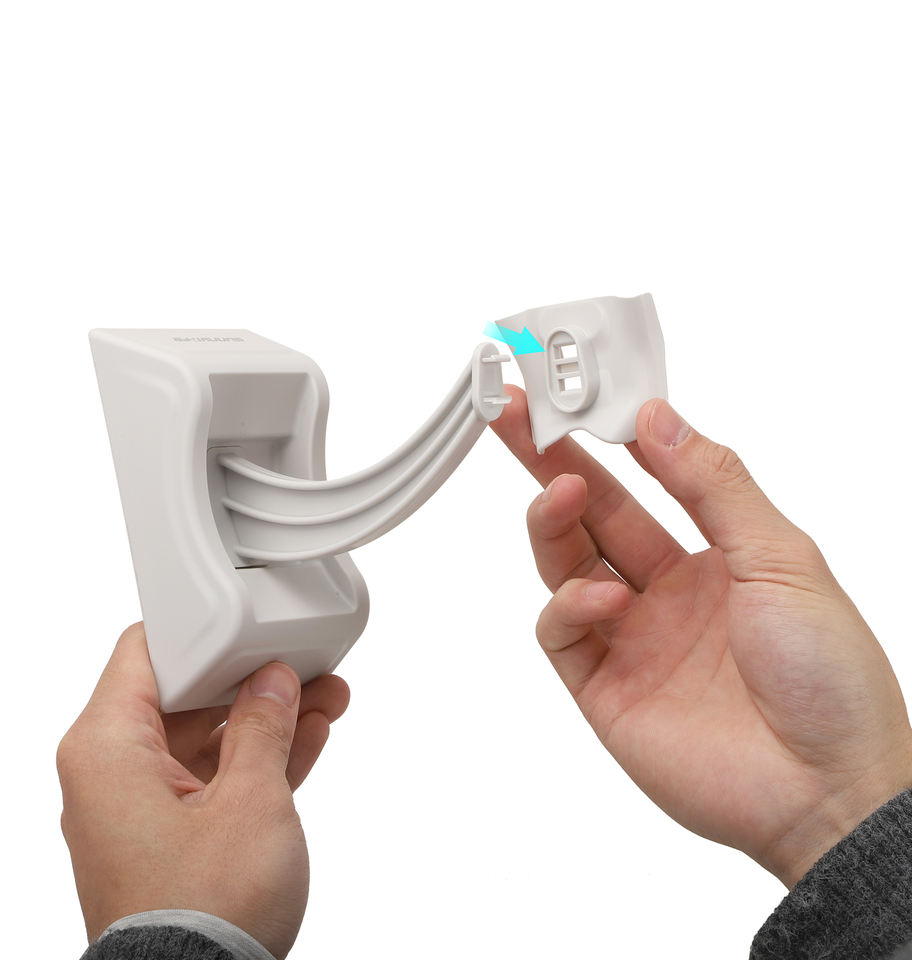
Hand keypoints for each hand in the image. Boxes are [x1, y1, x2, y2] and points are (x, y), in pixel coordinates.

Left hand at [57, 623, 349, 958]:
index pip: (147, 653)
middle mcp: (113, 775)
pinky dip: (258, 759)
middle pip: (185, 695)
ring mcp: (143, 810)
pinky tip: (308, 736)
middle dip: (253, 679)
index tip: (254, 628)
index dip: (206, 635)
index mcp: (107, 749)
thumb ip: (265, 728)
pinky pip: (216, 778)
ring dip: (268, 720)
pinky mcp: (171, 839)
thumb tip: (274, 683)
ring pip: (209, 738)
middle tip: (304, 663)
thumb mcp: (251, 800)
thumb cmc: (203, 912)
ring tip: (325, 697)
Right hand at [492, 387, 911, 886]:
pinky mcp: (602, 686)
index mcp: (710, 555)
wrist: (828, 791)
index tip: (580, 394)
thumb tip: (658, 417)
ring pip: (563, 564)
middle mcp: (662, 591)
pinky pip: (561, 631)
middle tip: (510, 413)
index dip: (608, 436)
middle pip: (590, 512)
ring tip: (561, 491)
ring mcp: (629, 638)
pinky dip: (569, 606)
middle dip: (548, 458)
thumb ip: (715, 485)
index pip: (644, 480)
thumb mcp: (782, 557)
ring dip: (553, 520)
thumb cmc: (828, 674)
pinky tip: (603, 601)